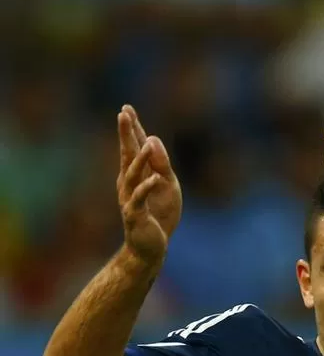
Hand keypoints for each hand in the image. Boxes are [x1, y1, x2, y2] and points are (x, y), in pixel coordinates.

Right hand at [117, 104, 181, 266]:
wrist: (150, 247)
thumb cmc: (159, 215)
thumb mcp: (167, 186)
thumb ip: (161, 164)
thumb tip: (153, 139)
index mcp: (136, 174)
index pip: (134, 148)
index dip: (132, 129)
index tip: (127, 108)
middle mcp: (129, 183)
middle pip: (127, 155)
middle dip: (127, 135)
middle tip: (123, 114)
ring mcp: (130, 198)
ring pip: (133, 175)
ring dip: (140, 159)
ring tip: (147, 142)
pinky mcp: (135, 215)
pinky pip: (140, 199)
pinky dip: (147, 188)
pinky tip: (154, 178)